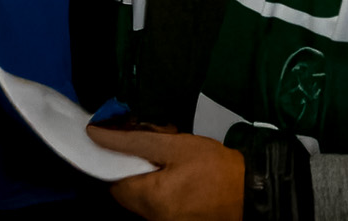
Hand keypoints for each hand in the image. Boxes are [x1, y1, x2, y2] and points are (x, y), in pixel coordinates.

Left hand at [87, 125, 243, 220]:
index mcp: (148, 199)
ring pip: (139, 195)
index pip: (110, 179)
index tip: (125, 138)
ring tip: (168, 158)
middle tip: (153, 145)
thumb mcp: (174, 145)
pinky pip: (155, 202)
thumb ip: (132, 140)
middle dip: (131, 165)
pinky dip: (158, 185)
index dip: (113, 157)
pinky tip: (176, 172)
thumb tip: (97, 134)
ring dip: (146, 174)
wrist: (250, 192)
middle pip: (124, 189)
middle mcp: (151, 218)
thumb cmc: (216, 169)